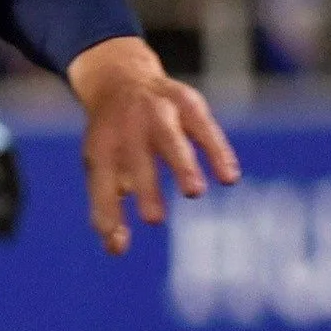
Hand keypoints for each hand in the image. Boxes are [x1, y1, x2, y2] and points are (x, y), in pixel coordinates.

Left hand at [65, 35, 237, 254]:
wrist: (121, 80)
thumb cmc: (113, 140)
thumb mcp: (101, 169)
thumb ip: (107, 209)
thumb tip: (115, 250)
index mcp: (101, 149)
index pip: (102, 183)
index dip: (109, 211)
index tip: (118, 242)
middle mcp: (127, 129)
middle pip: (137, 162)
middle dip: (145, 188)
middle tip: (155, 219)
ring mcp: (157, 113)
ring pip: (171, 140)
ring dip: (182, 166)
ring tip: (194, 192)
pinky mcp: (186, 104)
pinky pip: (204, 128)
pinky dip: (217, 152)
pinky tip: (229, 177)